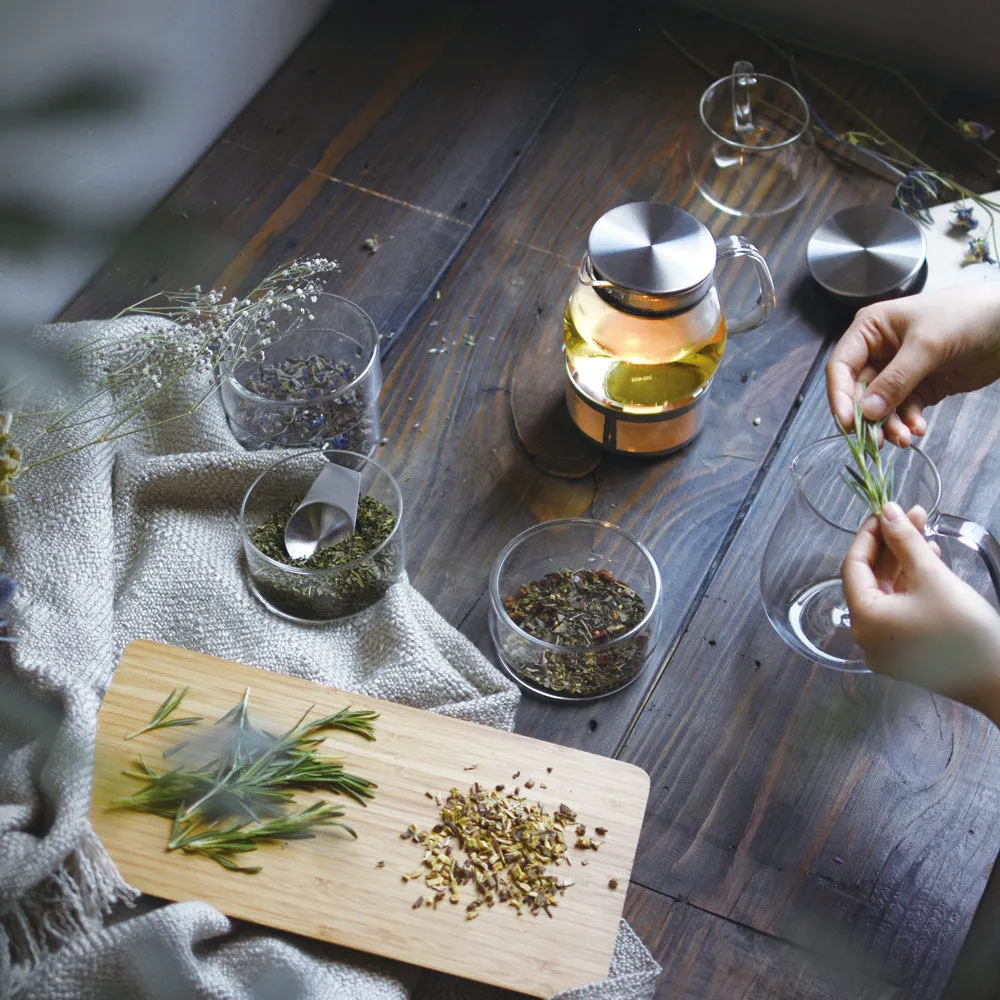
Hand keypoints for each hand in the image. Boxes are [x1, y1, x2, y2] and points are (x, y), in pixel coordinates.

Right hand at [826, 282, 999, 446]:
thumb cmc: (965, 316)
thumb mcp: (926, 346)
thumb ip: (895, 380)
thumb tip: (867, 413)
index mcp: (870, 330)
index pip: (841, 366)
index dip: (840, 396)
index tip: (847, 423)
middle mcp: (879, 351)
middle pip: (859, 392)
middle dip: (869, 417)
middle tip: (874, 442)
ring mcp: (899, 371)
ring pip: (881, 406)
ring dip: (890, 425)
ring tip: (905, 439)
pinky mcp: (921, 386)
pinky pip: (904, 410)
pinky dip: (909, 422)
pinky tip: (919, 429)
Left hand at [842, 500, 999, 721]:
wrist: (998, 678)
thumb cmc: (964, 629)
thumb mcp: (931, 576)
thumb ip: (905, 541)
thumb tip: (887, 512)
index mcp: (863, 619)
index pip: (853, 566)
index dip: (868, 535)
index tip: (883, 511)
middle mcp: (866, 636)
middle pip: (871, 579)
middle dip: (891, 545)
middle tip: (911, 516)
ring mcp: (885, 646)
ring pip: (887, 593)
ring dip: (904, 562)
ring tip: (924, 532)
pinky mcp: (905, 651)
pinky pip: (899, 610)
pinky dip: (911, 585)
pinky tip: (929, 561)